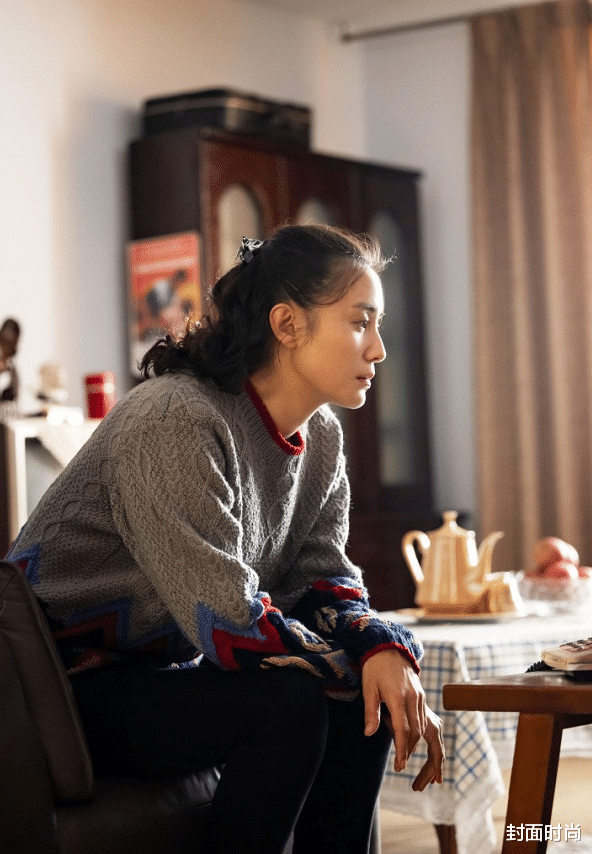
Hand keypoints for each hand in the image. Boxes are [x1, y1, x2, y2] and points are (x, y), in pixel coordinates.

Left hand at [362, 649, 426, 771]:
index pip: (403, 730)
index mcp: (397, 697)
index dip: (401, 750)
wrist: (388, 648)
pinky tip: (407, 735)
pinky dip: (416, 729)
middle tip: (400, 763)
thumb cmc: (375, 669)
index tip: (399, 766)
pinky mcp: (421, 694)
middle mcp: (412, 698)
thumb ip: (371, 713)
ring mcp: (419, 695)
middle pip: (415, 732)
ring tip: (403, 752)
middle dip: (408, 749)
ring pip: (421, 726)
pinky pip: (422, 716)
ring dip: (413, 741)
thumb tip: (369, 734)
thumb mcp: (368, 689)